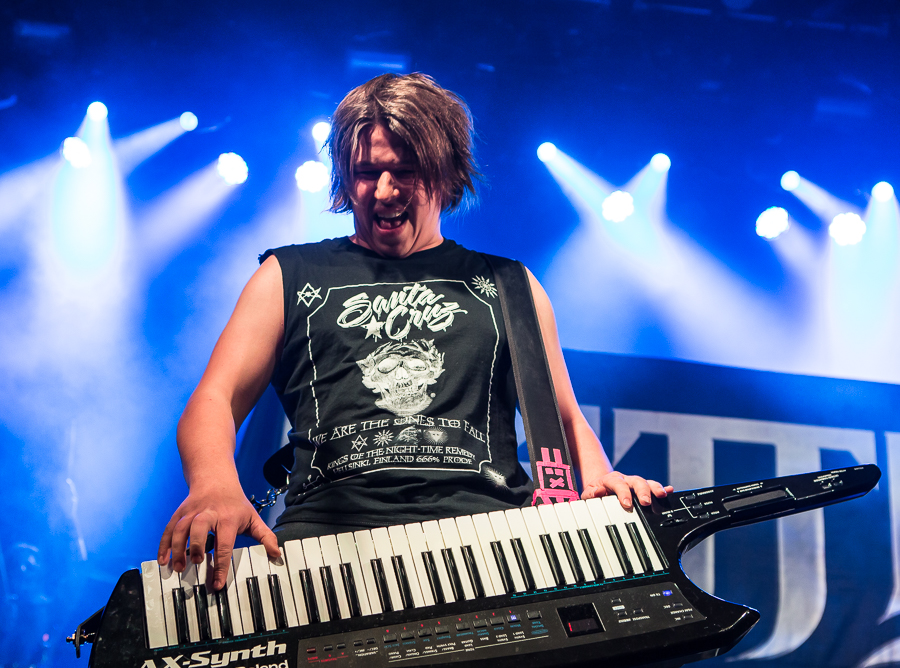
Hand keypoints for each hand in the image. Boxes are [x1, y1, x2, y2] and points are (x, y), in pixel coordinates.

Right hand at [157, 482, 279, 589]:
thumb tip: (277, 554)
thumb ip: (266, 536)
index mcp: (228, 518)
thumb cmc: (235, 504)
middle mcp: (208, 514)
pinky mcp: (180, 513)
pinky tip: (163, 559)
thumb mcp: (253, 517)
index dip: (221, 565)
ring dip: (176, 548)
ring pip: (181, 528)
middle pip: (199, 528)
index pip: (225, 544)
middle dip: (195, 546)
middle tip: (195, 564)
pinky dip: (164, 544)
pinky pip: (169, 528)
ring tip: (178, 568)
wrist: (216, 479)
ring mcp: (192, 512)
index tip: (217, 584)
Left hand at [581, 471, 672, 508]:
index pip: (618, 483)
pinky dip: (663, 488)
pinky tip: (670, 491)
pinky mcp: (642, 488)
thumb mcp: (588, 493)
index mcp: (611, 479)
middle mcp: (625, 479)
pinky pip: (654, 486)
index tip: (627, 504)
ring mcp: (634, 483)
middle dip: (642, 491)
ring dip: (655, 488)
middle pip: (636, 481)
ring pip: (646, 482)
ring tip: (662, 495)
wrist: (601, 486)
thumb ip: (591, 494)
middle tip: (646, 502)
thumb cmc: (595, 492)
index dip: (623, 493)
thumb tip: (597, 492)